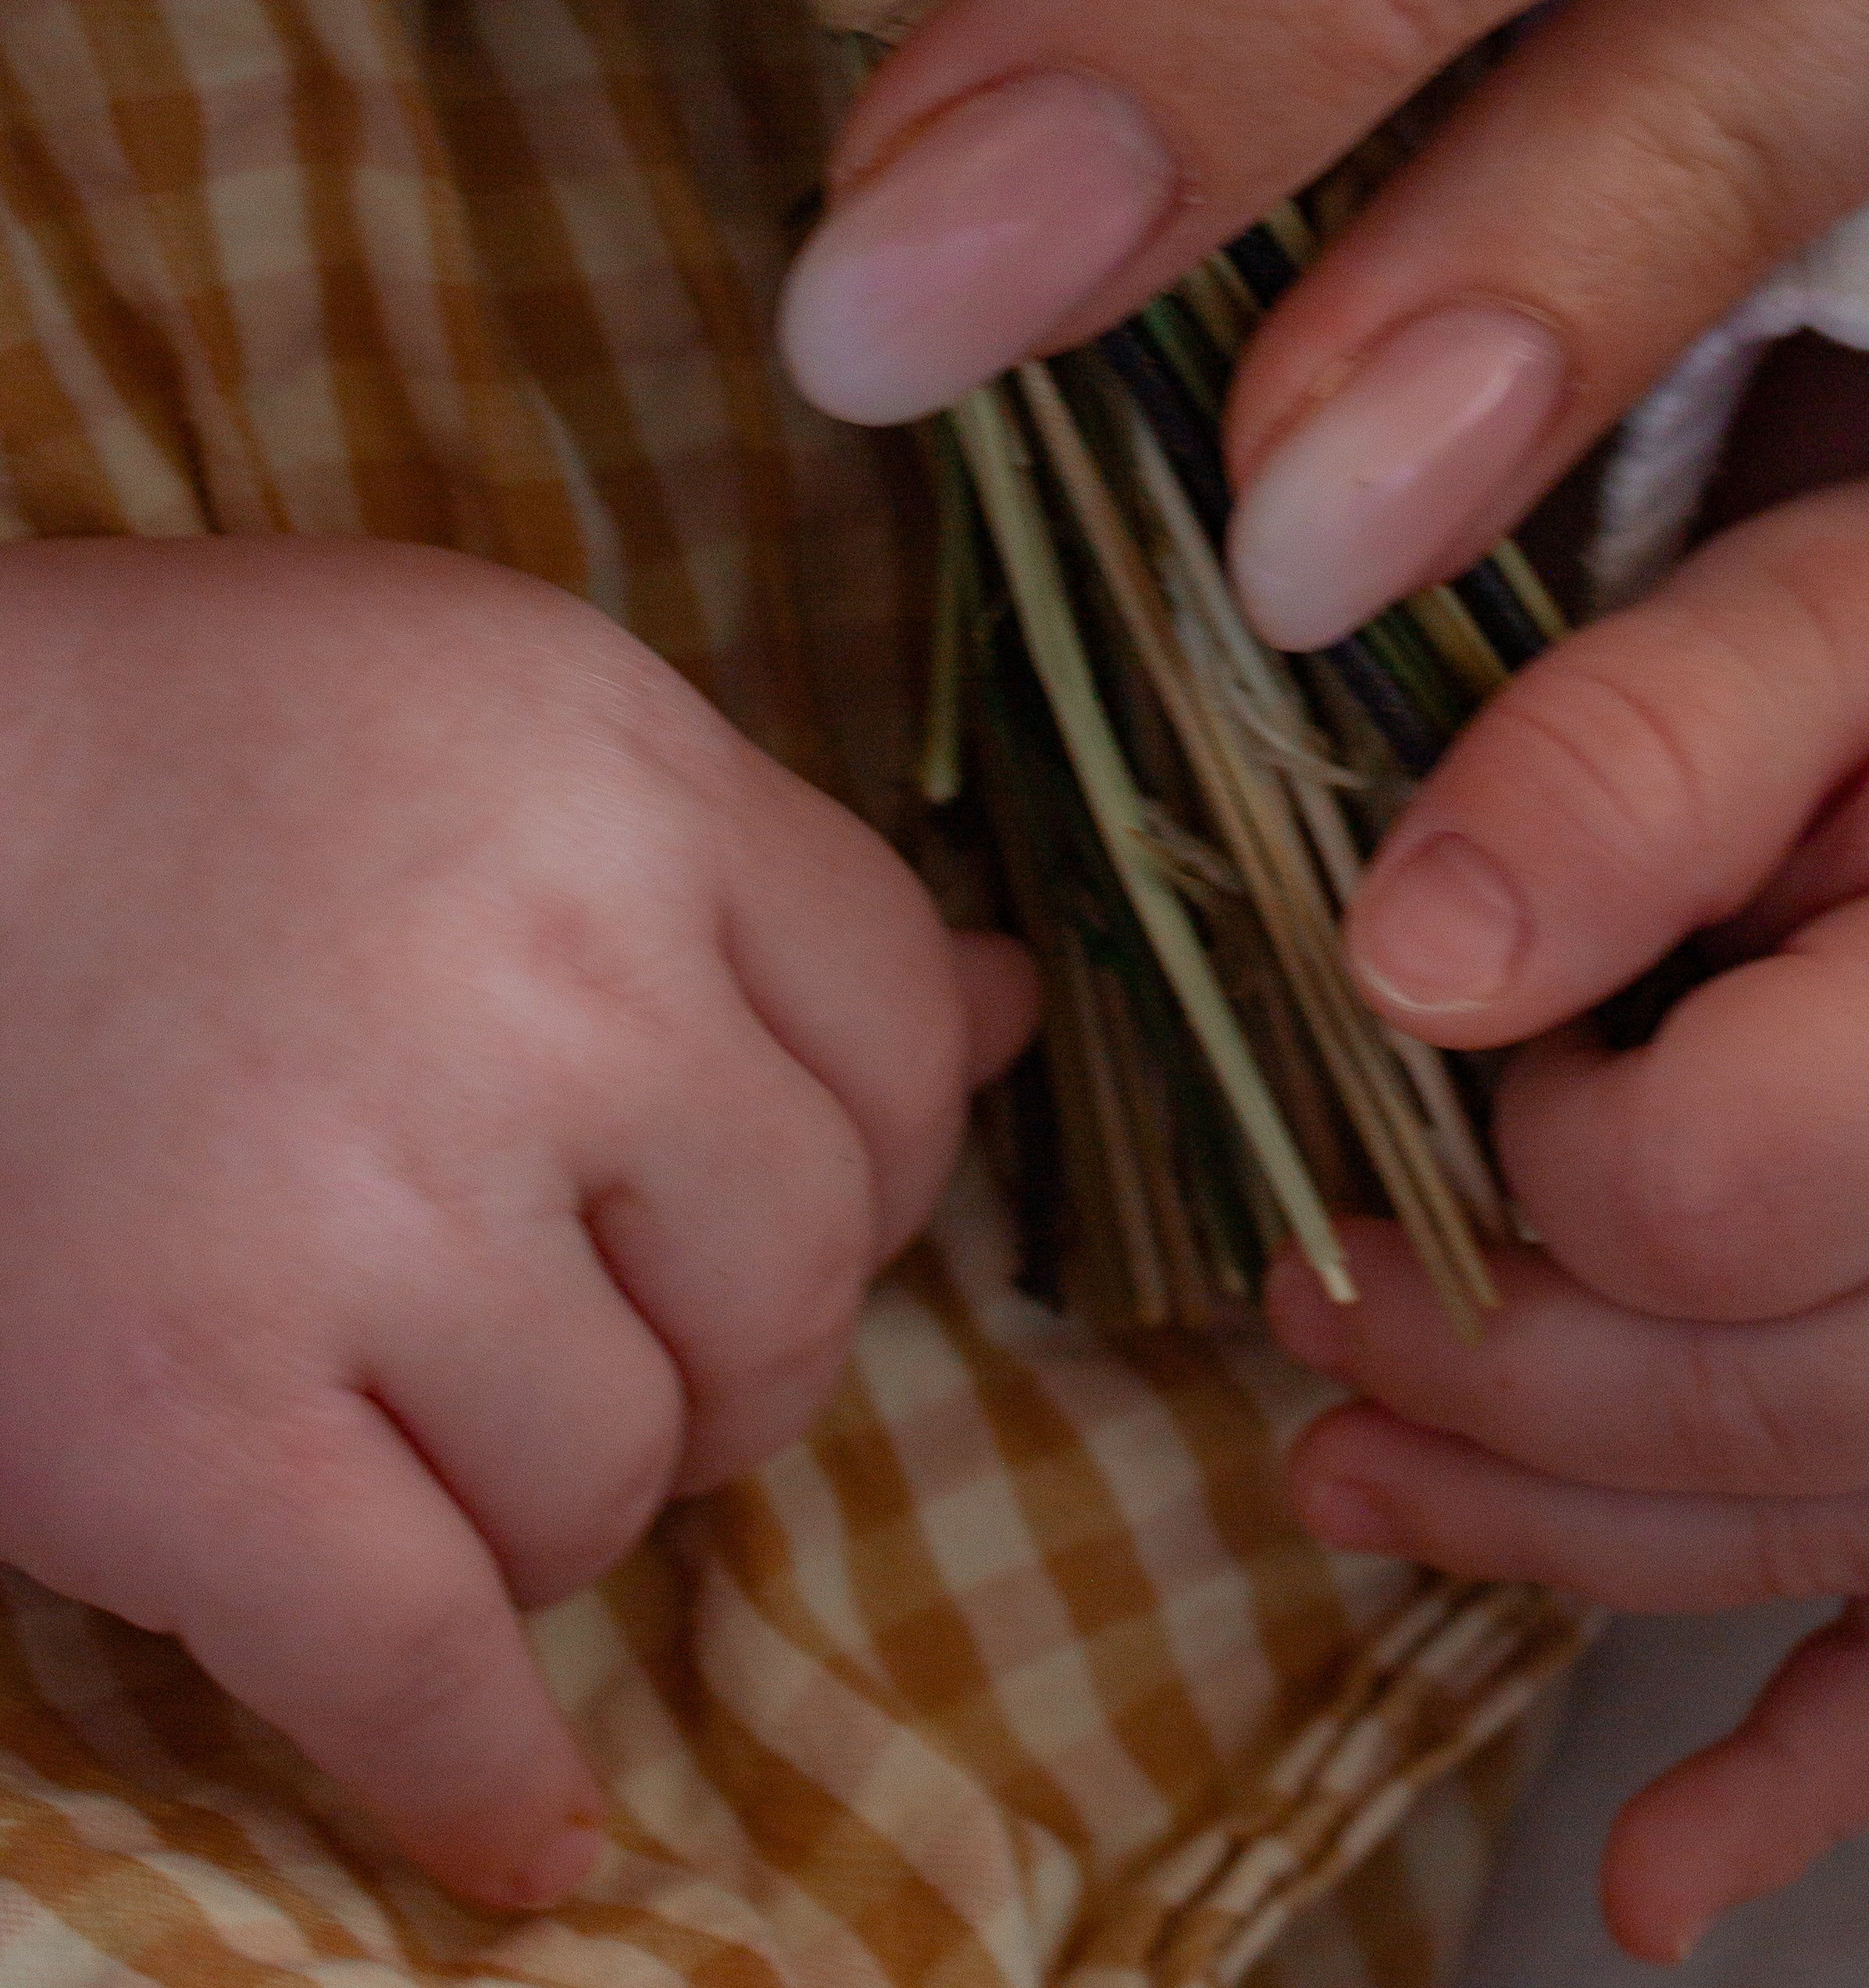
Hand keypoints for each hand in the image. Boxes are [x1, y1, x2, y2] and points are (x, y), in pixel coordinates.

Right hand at [0, 539, 1030, 1908]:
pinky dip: (476, 1769)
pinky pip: (410, 1658)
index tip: (796, 1180)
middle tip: (601, 1301)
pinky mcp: (180, 1421)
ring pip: (627, 1476)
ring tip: (434, 1404)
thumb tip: (1007, 1012)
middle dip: (733, 1329)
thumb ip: (770, 880)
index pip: (902, 1039)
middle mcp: (545, 993)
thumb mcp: (536, 722)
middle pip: (798, 1276)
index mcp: (636, 797)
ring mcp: (370, 1216)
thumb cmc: (217, 752)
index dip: (875, 1141)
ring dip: (566, 1487)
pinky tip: (530, 1826)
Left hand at [1262, 451, 1868, 1957]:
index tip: (1426, 1038)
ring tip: (1329, 1469)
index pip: (1710, 1202)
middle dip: (1472, 1370)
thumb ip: (1606, 763)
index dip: (1509, 1155)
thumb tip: (1401, 974)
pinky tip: (1659, 1883)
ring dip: (1544, 1529)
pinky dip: (1809, 1772)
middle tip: (1280, 1288)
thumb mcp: (1796, 609)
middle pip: (1745, 1409)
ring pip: (1809, 1539)